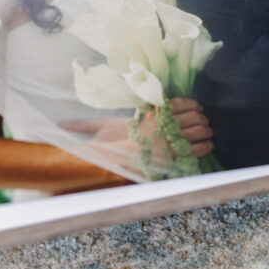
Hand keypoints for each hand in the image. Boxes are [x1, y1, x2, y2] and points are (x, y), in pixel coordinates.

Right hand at [61, 98, 213, 175]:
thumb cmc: (107, 147)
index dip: (192, 105)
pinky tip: (207, 147)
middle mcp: (162, 125)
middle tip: (206, 123)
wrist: (110, 165)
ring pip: (198, 130)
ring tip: (209, 134)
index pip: (180, 103)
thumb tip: (59, 122)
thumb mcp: (99, 128)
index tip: (197, 108)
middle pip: (193, 116)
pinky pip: (197, 150)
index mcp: (151, 114)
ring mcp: (168, 141)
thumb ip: (86, 122)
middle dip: (202, 119)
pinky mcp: (174, 157)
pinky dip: (205, 147)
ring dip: (206, 132)